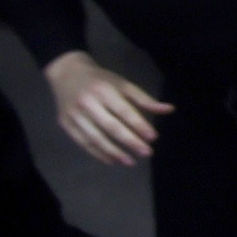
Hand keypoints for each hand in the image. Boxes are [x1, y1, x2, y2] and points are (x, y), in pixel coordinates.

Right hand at [44, 53, 172, 165]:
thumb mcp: (122, 84)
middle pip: (110, 126)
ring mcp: (74, 115)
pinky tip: (112, 160)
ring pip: (95, 138)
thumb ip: (144, 99)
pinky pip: (83, 143)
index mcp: (103, 90)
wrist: (67, 74)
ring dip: (114, 152)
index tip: (153, 137)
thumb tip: (170, 110)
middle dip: (130, 141)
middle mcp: (87, 103)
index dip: (139, 125)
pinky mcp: (66, 124)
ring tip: (131, 161)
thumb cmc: (100, 80)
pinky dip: (98, 154)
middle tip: (146, 152)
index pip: (123, 111)